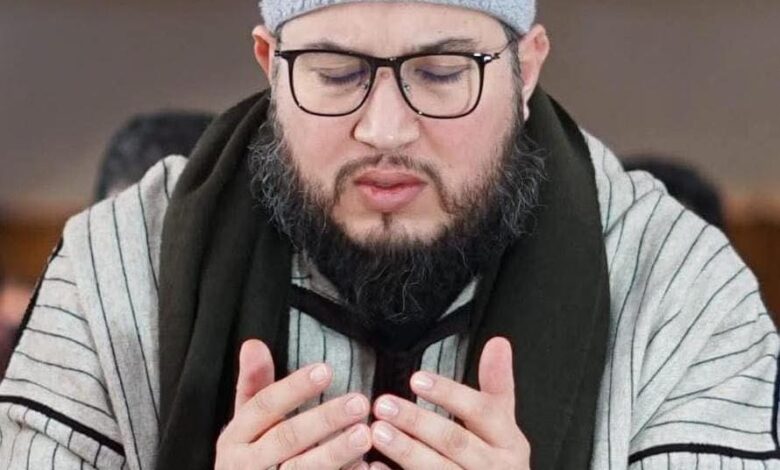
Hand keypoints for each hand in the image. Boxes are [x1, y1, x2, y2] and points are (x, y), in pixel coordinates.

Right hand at [215, 339, 372, 468]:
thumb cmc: (251, 457)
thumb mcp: (246, 423)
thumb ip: (253, 384)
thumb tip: (253, 343)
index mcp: (235, 438)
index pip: (263, 406)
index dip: (294, 387)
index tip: (326, 370)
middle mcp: (246, 465)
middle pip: (286, 439)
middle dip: (324, 420)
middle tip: (359, 402)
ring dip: (335, 452)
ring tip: (365, 434)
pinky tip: (364, 467)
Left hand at [368, 337, 529, 468]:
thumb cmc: (496, 460)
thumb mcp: (502, 423)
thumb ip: (498, 384)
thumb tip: (498, 342)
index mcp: (509, 442)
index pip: (481, 412)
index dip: (449, 394)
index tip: (416, 379)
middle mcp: (495, 468)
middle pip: (455, 442)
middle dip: (417, 422)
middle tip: (383, 405)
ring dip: (405, 451)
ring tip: (377, 432)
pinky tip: (375, 467)